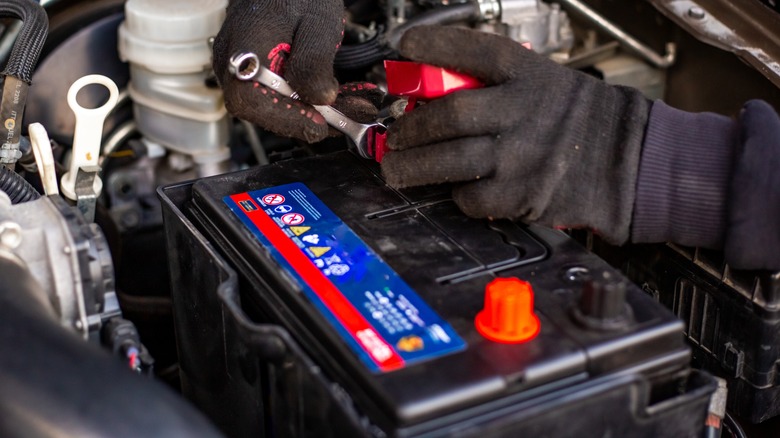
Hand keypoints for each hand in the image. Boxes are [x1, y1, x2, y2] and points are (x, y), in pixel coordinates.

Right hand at [213, 0, 344, 142]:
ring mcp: (238, 67)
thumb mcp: (318, 24)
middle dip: (301, 120)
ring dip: (305, 114)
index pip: (250, 97)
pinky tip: (326, 101)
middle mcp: (231, 60)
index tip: (318, 125)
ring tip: (340, 112)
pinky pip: (271, 96)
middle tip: (339, 122)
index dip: (284, 118)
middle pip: (258, 108)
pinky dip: (301, 103)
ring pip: (266, 106)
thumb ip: (315, 62)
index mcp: (244, 44)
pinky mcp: (250, 71)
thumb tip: (320, 99)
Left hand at [381, 26, 650, 243]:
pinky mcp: (522, 195)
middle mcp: (523, 110)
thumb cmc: (581, 122)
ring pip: (449, 160)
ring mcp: (522, 155)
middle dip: (410, 128)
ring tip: (396, 169)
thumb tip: (436, 96)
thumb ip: (499, 86)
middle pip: (449, 114)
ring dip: (413, 167)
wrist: (629, 163)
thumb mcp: (546, 83)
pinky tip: (456, 188)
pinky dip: (456, 194)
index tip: (403, 45)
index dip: (434, 45)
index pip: (474, 50)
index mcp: (529, 75)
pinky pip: (470, 196)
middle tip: (394, 137)